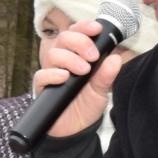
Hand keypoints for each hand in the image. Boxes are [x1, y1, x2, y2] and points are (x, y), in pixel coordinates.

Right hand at [31, 20, 122, 137]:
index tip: (97, 28)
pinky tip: (64, 77)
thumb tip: (116, 58)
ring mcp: (51, 73)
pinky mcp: (42, 88)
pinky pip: (41, 75)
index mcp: (77, 55)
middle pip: (63, 38)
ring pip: (52, 54)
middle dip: (79, 42)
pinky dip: (53, 74)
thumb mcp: (101, 91)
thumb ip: (107, 75)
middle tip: (93, 56)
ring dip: (70, 59)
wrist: (75, 130)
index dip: (84, 27)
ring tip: (84, 71)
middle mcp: (62, 61)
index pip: (76, 32)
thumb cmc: (86, 105)